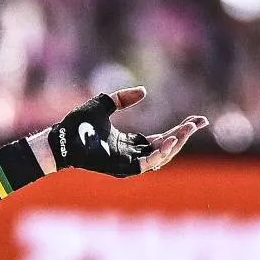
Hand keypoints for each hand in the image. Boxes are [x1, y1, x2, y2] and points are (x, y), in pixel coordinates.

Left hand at [43, 85, 208, 178]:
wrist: (61, 138)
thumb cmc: (77, 124)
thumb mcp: (104, 104)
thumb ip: (123, 98)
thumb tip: (144, 92)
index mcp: (130, 143)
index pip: (163, 138)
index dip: (181, 130)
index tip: (198, 120)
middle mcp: (131, 155)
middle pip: (166, 148)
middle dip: (184, 136)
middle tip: (198, 122)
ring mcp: (127, 163)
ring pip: (160, 158)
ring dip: (175, 144)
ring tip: (187, 130)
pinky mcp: (121, 168)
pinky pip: (145, 164)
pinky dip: (159, 154)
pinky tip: (170, 140)